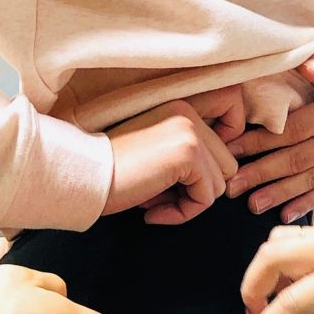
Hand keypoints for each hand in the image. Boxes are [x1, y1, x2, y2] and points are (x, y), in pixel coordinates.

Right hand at [105, 98, 240, 225]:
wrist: (81, 175)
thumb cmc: (110, 170)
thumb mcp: (155, 150)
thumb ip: (188, 153)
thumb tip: (223, 182)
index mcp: (180, 101)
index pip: (232, 105)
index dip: (229, 136)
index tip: (196, 164)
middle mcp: (188, 108)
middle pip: (228, 161)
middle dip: (198, 187)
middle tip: (162, 195)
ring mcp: (190, 130)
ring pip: (219, 183)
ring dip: (189, 201)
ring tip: (154, 200)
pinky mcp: (187, 153)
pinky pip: (206, 197)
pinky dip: (183, 213)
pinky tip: (152, 211)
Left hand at [227, 50, 313, 222]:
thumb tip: (308, 69)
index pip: (296, 128)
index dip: (262, 141)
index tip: (232, 149)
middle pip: (300, 158)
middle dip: (263, 173)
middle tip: (232, 186)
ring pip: (313, 179)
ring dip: (280, 194)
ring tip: (252, 204)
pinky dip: (307, 203)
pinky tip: (284, 214)